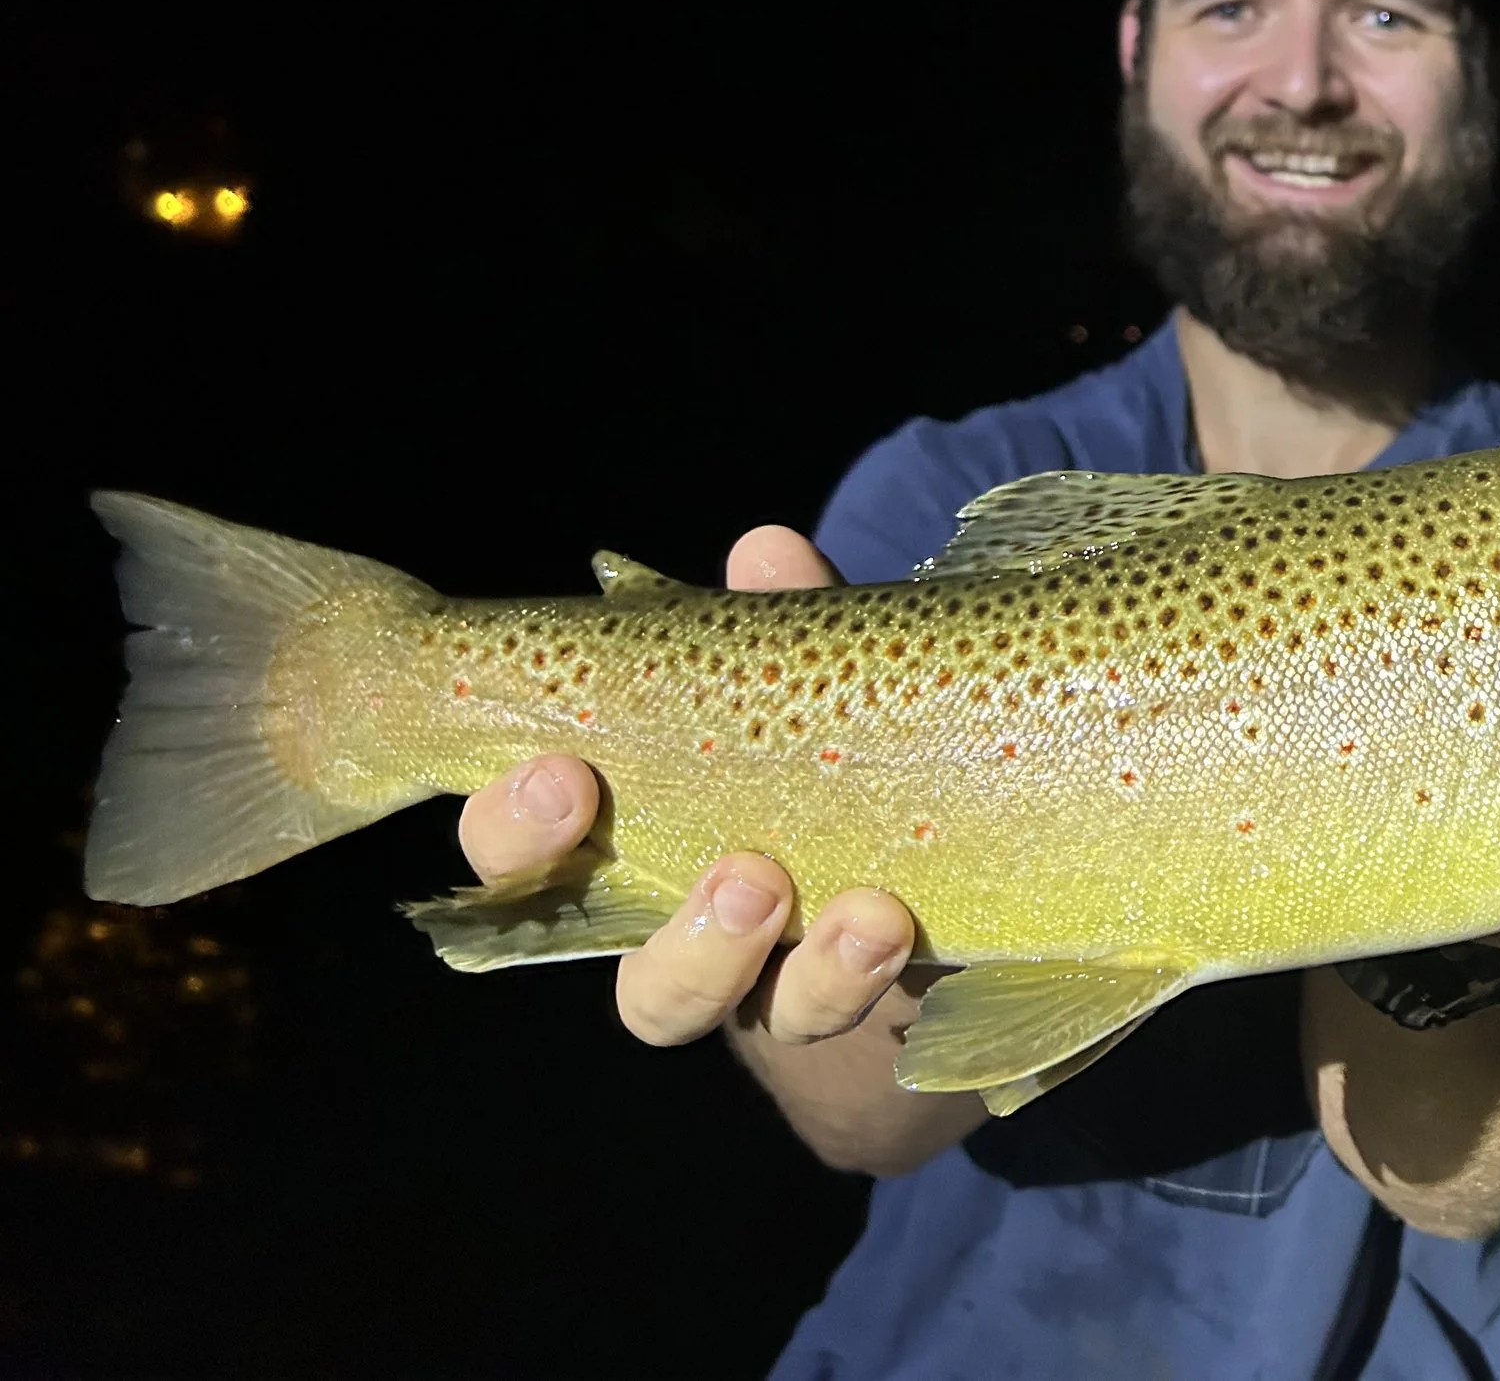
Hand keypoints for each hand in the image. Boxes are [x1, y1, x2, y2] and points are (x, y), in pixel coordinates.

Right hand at [456, 526, 920, 1047]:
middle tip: (732, 867)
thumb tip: (765, 553)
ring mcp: (732, 978)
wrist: (921, 888)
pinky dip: (850, 972)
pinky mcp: (818, 1008)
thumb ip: (787, 629)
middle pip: (579, 936)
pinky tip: (891, 924)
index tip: (560, 771)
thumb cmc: (826, 758)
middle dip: (643, 912)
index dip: (513, 821)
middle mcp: (652, 914)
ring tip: (817, 898)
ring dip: (735, 953)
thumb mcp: (809, 683)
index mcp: (613, 827)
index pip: (514, 841)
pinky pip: (814, 1012)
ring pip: (678, 1001)